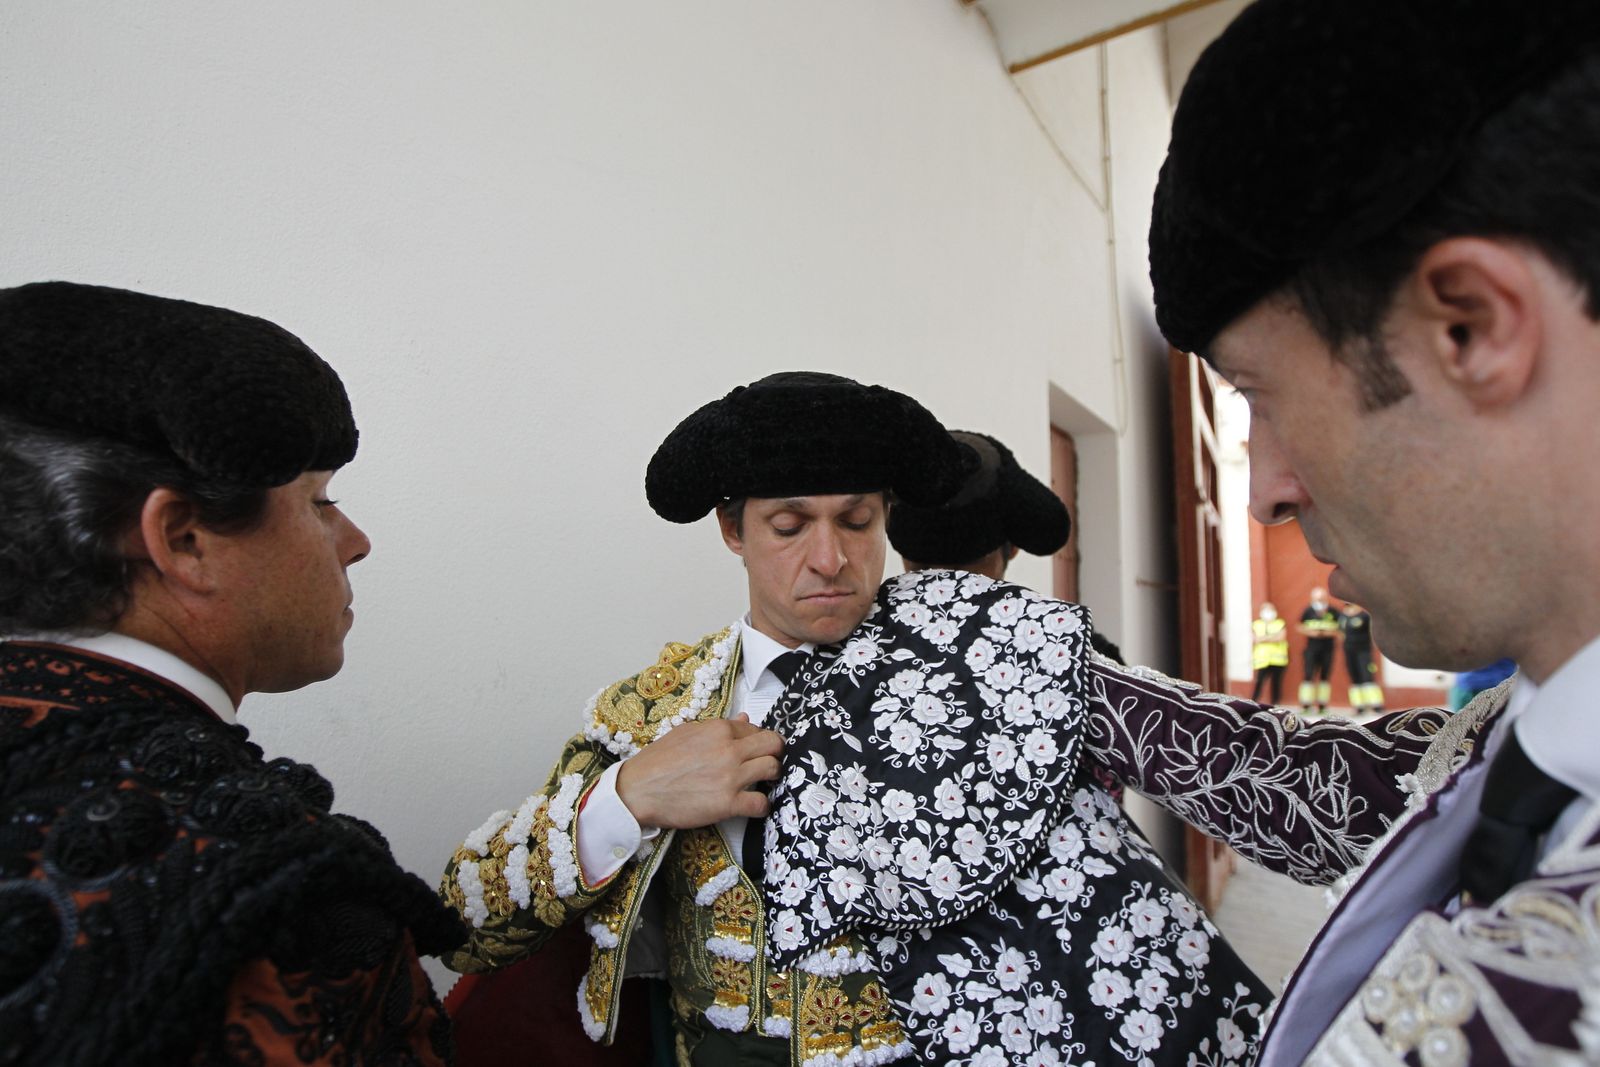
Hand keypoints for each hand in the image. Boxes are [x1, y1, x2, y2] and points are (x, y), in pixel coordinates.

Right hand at [615, 714, 783, 829]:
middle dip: (775, 752)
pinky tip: (753, 805)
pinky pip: (761, 803)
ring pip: (773, 769)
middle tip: (768, 762)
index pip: (756, 729)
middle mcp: (729, 749)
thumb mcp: (687, 733)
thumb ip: (719, 726)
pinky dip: (762, 806)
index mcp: (719, 729)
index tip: (755, 750)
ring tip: (762, 783)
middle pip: (774, 745)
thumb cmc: (658, 761)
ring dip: (772, 777)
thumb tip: (745, 719)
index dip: (759, 740)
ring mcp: (730, 776)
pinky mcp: (727, 803)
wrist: (637, 790)